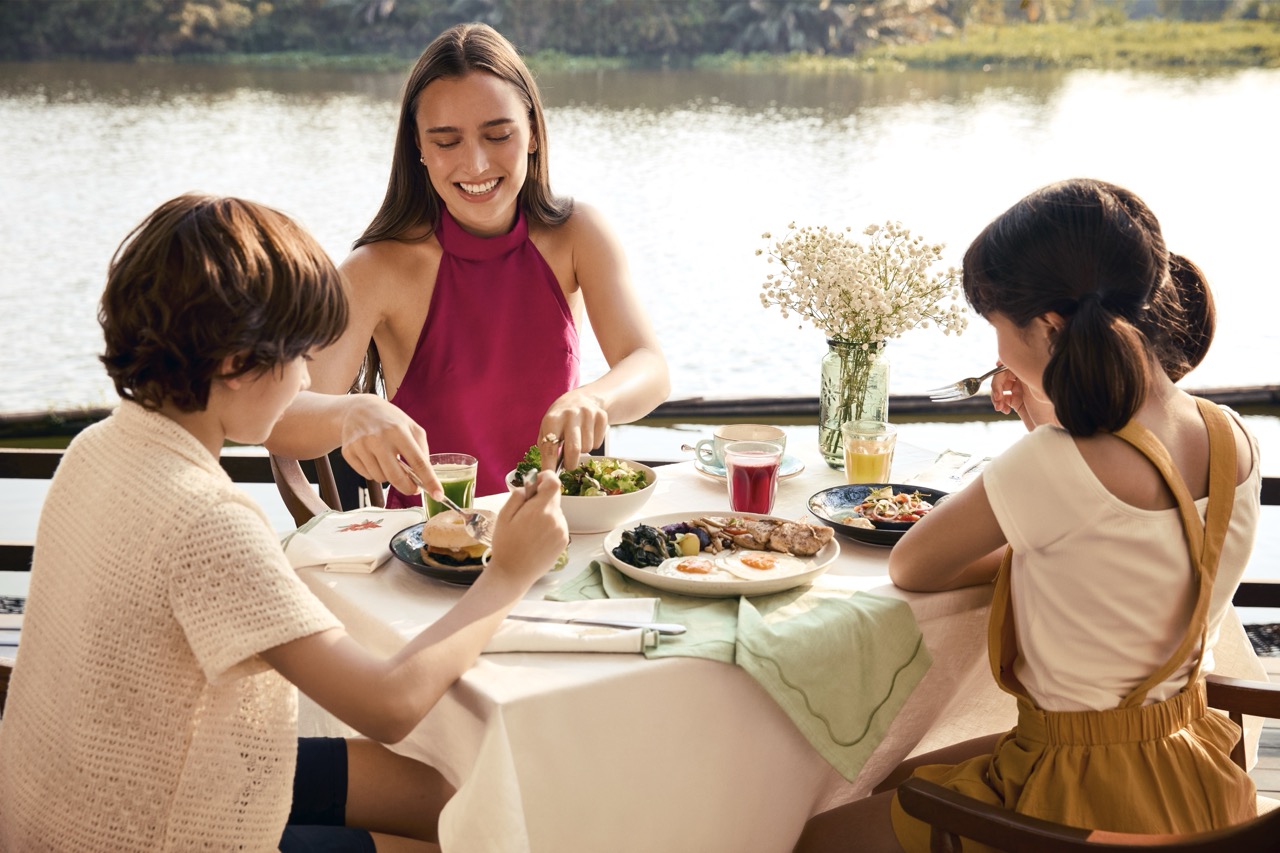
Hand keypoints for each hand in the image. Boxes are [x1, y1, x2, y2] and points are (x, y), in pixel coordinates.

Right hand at [337, 395, 441, 498]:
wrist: (357, 410)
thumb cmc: (389, 420)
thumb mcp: (412, 427)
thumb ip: (422, 450)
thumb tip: (426, 476)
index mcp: (398, 431)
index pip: (418, 462)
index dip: (429, 480)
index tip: (438, 495)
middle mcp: (378, 438)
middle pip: (396, 477)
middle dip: (408, 488)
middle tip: (413, 488)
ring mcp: (361, 445)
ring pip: (381, 478)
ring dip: (389, 476)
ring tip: (388, 461)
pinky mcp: (348, 452)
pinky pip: (367, 476)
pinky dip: (374, 472)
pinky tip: (374, 458)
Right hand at [486, 471, 568, 586]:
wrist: (513, 574)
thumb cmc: (505, 545)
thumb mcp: (504, 515)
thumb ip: (519, 495)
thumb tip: (531, 484)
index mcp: (540, 510)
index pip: (554, 482)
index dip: (546, 478)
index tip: (536, 482)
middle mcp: (556, 519)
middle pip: (554, 497)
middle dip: (541, 498)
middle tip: (525, 511)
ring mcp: (562, 530)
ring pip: (556, 511)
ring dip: (545, 513)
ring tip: (529, 529)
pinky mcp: (564, 541)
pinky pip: (558, 524)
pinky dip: (549, 525)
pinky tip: (536, 537)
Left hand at [538, 389, 607, 471]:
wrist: (582, 398)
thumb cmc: (560, 418)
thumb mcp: (548, 427)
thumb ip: (546, 446)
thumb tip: (548, 469)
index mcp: (553, 418)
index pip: (551, 447)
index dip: (549, 464)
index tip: (549, 476)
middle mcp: (571, 414)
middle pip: (574, 449)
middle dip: (571, 463)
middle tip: (568, 466)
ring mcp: (588, 414)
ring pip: (587, 448)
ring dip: (582, 451)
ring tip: (578, 441)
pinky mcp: (602, 416)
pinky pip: (598, 443)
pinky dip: (593, 444)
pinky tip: (588, 434)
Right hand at [989, 365, 1056, 430]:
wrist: (1053, 426)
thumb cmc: (1050, 407)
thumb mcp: (1038, 387)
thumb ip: (1024, 372)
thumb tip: (1008, 361)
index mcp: (1032, 371)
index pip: (1013, 363)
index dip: (1003, 363)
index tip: (997, 367)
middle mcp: (1025, 378)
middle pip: (1003, 375)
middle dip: (997, 385)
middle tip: (997, 397)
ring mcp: (1020, 390)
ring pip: (1000, 387)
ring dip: (996, 396)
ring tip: (999, 407)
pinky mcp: (1016, 401)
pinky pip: (1002, 398)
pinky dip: (999, 404)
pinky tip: (1004, 410)